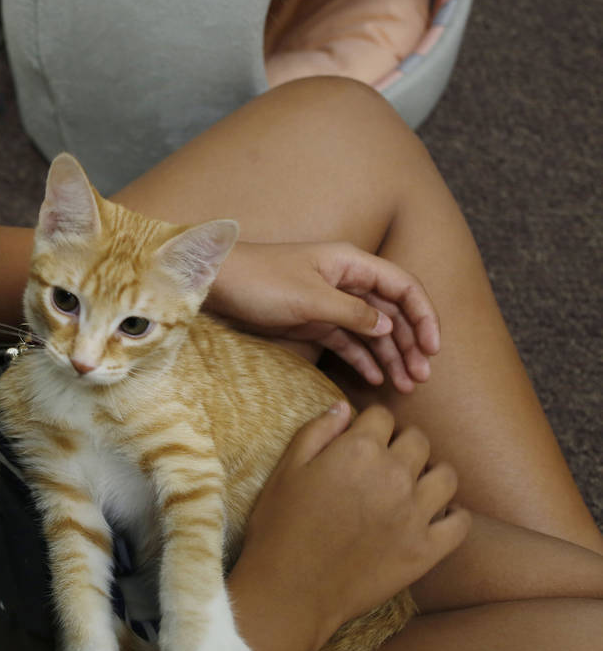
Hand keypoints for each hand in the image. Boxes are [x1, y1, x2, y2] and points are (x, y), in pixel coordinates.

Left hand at [208, 241, 439, 392]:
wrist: (216, 285)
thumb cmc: (260, 281)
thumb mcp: (309, 299)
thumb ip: (352, 313)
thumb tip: (388, 328)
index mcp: (351, 263)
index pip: (403, 286)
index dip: (424, 316)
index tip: (433, 348)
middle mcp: (347, 281)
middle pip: (393, 312)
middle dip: (411, 344)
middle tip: (422, 377)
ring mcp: (331, 302)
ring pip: (373, 331)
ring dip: (391, 357)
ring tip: (406, 387)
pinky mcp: (314, 321)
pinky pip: (347, 341)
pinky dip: (363, 359)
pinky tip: (376, 380)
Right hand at [231, 403, 469, 650]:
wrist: (290, 589)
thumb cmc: (280, 527)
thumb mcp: (286, 469)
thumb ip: (317, 431)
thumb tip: (344, 407)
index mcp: (358, 451)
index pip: (382, 416)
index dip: (370, 423)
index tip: (362, 435)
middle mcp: (394, 475)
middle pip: (418, 440)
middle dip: (401, 443)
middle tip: (384, 460)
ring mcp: (415, 514)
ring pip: (446, 475)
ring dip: (430, 473)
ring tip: (413, 483)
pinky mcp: (426, 550)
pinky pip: (460, 522)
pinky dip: (453, 515)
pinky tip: (435, 514)